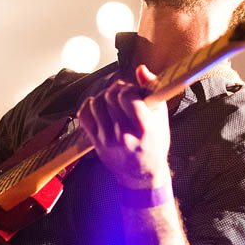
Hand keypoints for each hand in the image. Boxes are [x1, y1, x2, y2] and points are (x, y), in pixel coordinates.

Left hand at [78, 65, 171, 188]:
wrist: (142, 175)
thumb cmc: (154, 144)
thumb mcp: (161, 119)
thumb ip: (151, 91)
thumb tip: (141, 69)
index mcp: (144, 129)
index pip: (127, 96)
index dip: (128, 88)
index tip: (132, 91)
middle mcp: (124, 135)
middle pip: (110, 98)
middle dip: (116, 90)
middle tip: (121, 93)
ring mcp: (107, 140)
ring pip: (96, 104)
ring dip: (103, 96)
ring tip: (111, 100)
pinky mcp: (96, 143)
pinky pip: (84, 116)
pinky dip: (88, 106)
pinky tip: (97, 106)